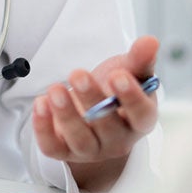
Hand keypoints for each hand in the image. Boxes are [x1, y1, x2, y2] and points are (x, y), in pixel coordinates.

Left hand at [32, 35, 159, 192]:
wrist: (91, 105)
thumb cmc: (114, 89)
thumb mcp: (129, 70)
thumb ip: (139, 58)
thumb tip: (150, 41)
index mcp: (139, 119)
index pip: (141, 115)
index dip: (131, 98)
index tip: (117, 76)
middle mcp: (118, 139)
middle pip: (108, 128)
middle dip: (91, 100)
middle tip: (78, 74)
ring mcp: (91, 149)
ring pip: (81, 140)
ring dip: (66, 115)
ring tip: (55, 89)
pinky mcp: (65, 150)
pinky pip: (54, 148)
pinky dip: (44, 128)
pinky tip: (40, 104)